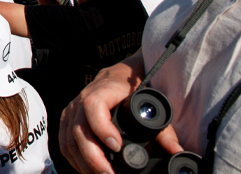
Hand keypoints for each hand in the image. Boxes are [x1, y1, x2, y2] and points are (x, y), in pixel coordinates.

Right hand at [60, 59, 182, 173]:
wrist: (119, 75)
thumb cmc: (135, 87)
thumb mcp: (151, 101)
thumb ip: (164, 128)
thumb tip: (176, 150)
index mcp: (104, 89)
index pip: (93, 105)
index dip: (101, 127)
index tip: (117, 146)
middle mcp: (82, 99)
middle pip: (79, 129)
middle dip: (94, 157)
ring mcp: (72, 110)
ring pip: (69, 140)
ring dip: (84, 163)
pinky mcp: (67, 121)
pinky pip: (65, 143)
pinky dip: (75, 160)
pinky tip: (89, 169)